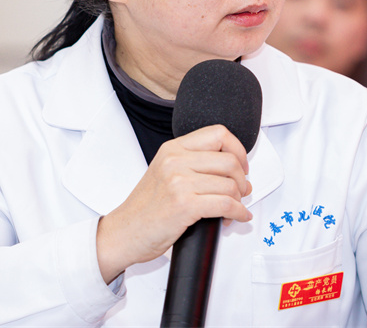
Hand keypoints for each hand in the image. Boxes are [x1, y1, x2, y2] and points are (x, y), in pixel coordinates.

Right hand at [95, 124, 252, 282]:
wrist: (124, 232)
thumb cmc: (145, 207)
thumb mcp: (165, 172)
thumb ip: (192, 163)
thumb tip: (230, 167)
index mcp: (173, 148)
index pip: (218, 134)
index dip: (238, 149)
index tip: (241, 164)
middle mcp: (176, 161)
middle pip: (229, 160)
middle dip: (242, 179)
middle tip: (242, 190)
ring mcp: (179, 182)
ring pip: (230, 185)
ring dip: (239, 199)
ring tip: (234, 208)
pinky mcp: (184, 205)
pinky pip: (226, 205)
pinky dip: (238, 212)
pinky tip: (237, 217)